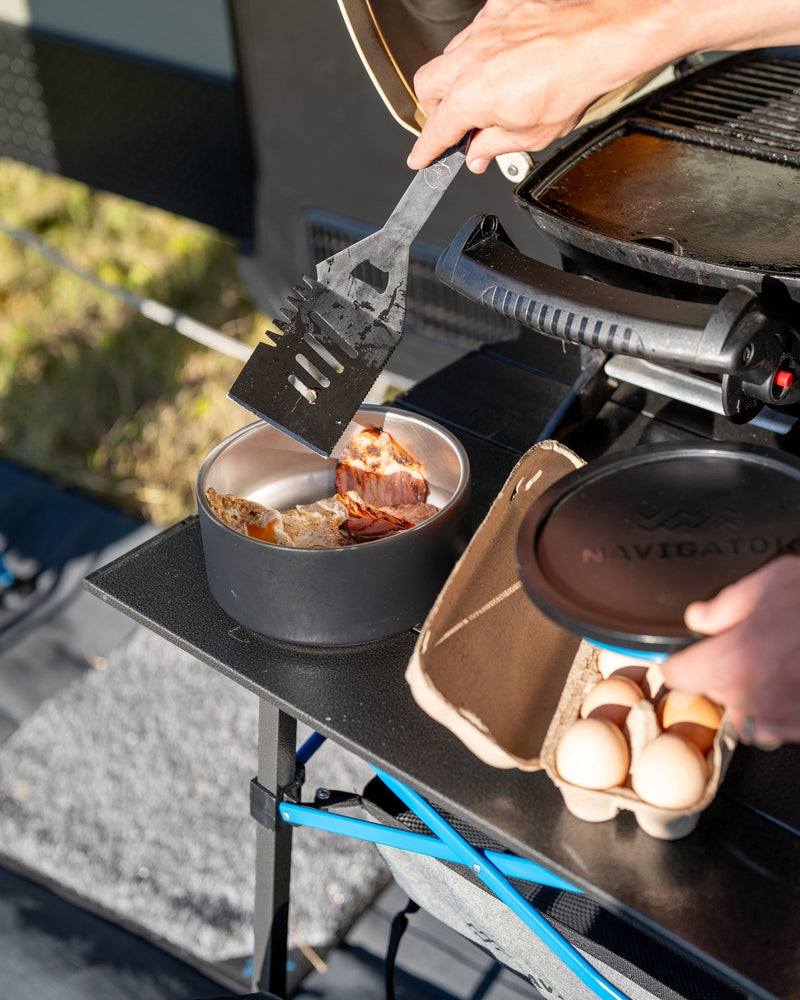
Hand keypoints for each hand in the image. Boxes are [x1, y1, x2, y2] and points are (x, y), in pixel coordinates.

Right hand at [406, 0, 799, 172]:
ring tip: (483, 94)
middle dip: (433, 108)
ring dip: (457, 77)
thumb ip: (494, 145)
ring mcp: (484, 29)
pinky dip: (483, 49)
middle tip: (452, 124)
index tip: (421, 158)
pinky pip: (478, 31)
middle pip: (428, 85)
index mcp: (471, 96)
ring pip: (450, 55)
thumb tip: (479, 154)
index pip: (435, 129)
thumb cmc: (573, 82)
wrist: (602, 39)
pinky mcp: (501, 9)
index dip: (426, 149)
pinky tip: (503, 60)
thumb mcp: (531, 136)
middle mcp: (470, 58)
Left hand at [660, 556, 799, 746]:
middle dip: (720, 673)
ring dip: (751, 694)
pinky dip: (779, 710)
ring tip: (776, 664)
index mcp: (730, 660)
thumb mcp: (768, 583)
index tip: (683, 655)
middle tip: (747, 648)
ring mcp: (780, 719)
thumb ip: (724, 605)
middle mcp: (751, 697)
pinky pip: (777, 726)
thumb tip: (699, 618)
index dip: (678, 661)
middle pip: (710, 694)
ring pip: (744, 713)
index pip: (675, 675)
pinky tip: (793, 681)